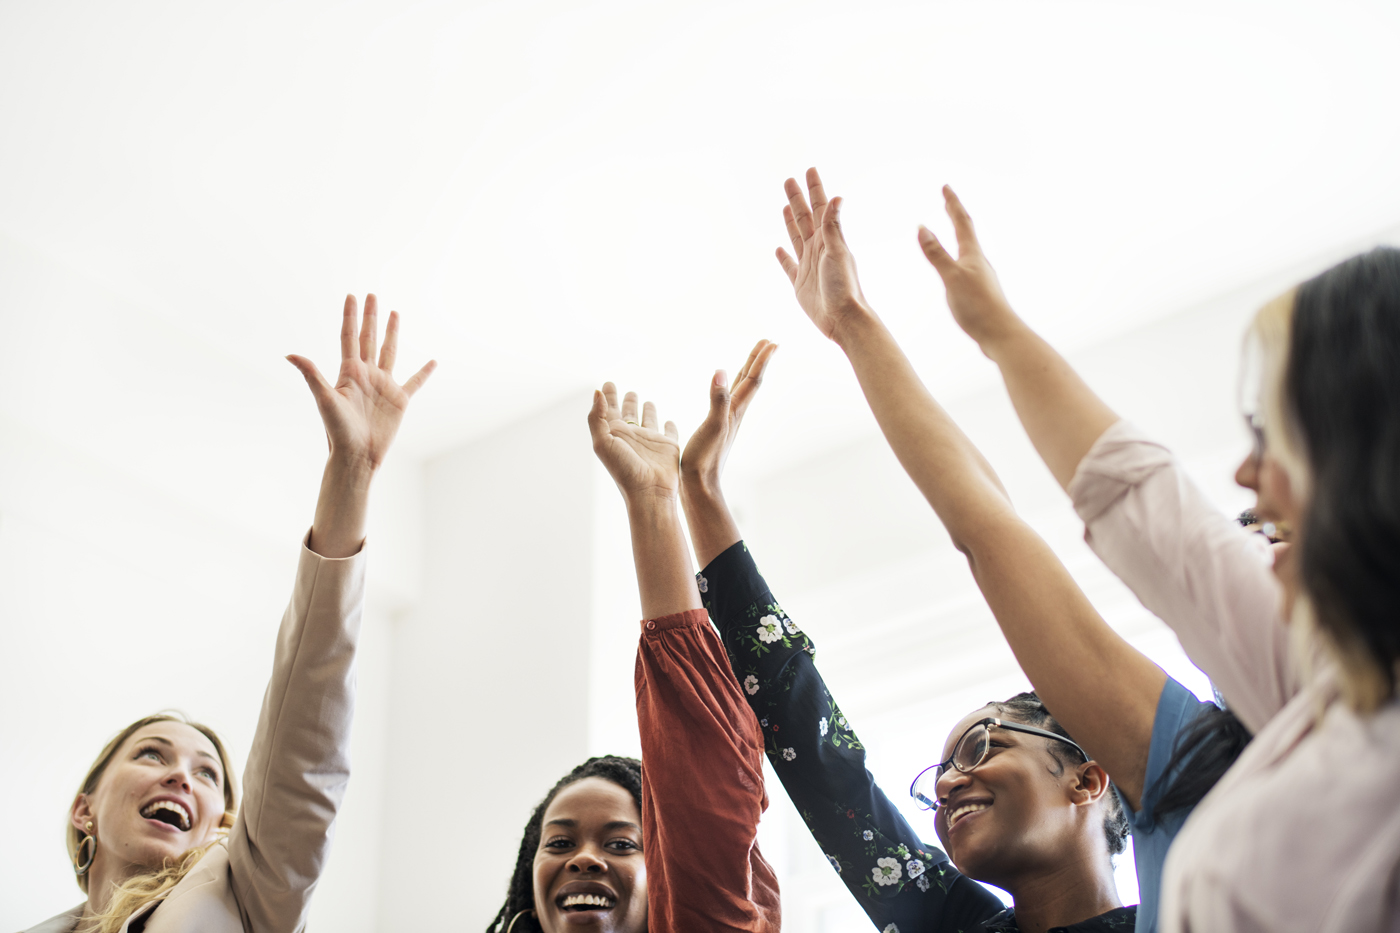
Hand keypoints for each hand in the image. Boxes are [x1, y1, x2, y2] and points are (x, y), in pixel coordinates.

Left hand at [286, 294, 436, 472]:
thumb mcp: (324, 400)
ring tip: (395, 313)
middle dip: (370, 317)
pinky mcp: (399, 400)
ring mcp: (383, 386)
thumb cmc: (338, 431)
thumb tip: (290, 355)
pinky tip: (433, 362)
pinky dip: (424, 373)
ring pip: (389, 352)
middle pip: (369, 338)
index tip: (351, 296)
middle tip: (372, 295)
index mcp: (349, 372)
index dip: (350, 316)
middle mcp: (366, 375)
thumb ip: (311, 374)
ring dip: (392, 333)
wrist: (356, 455)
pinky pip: (414, 382)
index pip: (349, 337)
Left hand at [589, 383, 680, 501]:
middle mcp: (632, 435)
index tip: (607, 384)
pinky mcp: (668, 445)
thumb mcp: (603, 443)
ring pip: (649, 420)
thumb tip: (597, 392)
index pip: (609, 409)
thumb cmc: (623, 470)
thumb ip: (597, 417)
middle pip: (628, 413)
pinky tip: (669, 421)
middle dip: (627, 401)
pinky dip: (670, 425)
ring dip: (648, 410)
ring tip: (647, 401)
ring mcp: (650, 440)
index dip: (608, 396)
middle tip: (628, 391)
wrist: (649, 492)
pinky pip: (670, 431)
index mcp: (614, 434)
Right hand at [681, 340, 777, 499]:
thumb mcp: (711, 426)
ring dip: (747, 373)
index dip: (761, 360)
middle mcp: (734, 414)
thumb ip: (717, 400)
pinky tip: (723, 391)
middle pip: (750, 382)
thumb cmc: (704, 458)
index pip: (752, 380)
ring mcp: (726, 421)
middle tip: (768, 342)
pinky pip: (726, 401)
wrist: (699, 486)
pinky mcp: (716, 428)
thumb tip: (720, 372)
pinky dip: (728, 389)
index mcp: (735, 411)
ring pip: (739, 391)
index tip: (771, 342)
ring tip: (751, 360)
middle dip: (758, 361)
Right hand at [776, 167, 873, 341]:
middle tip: (788, 180)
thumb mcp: (838, 252)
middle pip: (804, 218)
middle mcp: (818, 249)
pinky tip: (779, 250)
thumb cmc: (844, 286)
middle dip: (797, 199)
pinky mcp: (800, 284)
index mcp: (828, 240)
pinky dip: (784, 258)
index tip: (809, 170)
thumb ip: (833, 227)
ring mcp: (808, 266)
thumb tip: (837, 197)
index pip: (820, 207)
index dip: (814, 189)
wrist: (842, 318)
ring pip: (796, 237)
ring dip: (790, 221)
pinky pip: (789, 266)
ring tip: (784, 206)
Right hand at [917, 187, 1020, 350]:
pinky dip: (959, 258)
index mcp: (973, 256)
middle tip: (947, 201)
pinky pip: (968, 267)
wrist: (1000, 335)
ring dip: (960, 236)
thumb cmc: (977, 307)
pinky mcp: (981, 293)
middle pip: (967, 233)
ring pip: (969, 250)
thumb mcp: (951, 278)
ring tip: (955, 231)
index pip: (961, 222)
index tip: (945, 187)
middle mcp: (980, 263)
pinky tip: (959, 268)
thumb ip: (936, 254)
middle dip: (956, 216)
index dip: (952, 204)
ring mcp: (982, 277)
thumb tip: (922, 228)